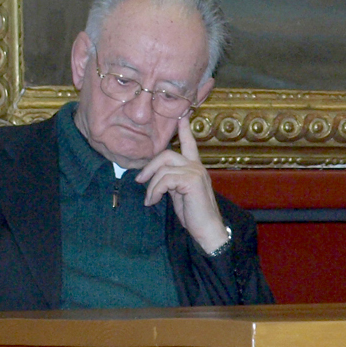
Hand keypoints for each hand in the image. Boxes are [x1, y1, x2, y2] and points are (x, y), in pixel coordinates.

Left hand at [136, 117, 230, 253]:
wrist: (206, 230)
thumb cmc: (193, 215)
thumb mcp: (178, 194)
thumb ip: (170, 181)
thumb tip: (151, 178)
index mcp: (195, 168)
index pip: (190, 144)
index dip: (185, 130)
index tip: (182, 116)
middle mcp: (197, 166)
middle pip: (166, 155)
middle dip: (149, 167)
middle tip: (139, 181)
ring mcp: (195, 172)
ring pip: (163, 169)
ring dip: (151, 186)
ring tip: (150, 199)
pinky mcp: (192, 180)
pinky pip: (165, 179)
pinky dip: (155, 191)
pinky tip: (153, 201)